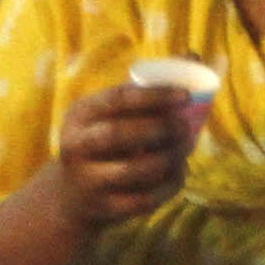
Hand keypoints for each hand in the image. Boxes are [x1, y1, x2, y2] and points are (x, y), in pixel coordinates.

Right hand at [55, 81, 202, 232]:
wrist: (72, 197)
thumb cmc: (104, 143)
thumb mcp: (111, 114)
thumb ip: (147, 89)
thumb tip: (193, 55)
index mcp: (80, 114)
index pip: (117, 99)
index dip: (154, 96)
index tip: (185, 96)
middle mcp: (76, 146)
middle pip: (120, 134)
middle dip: (161, 128)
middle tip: (188, 126)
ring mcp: (88, 180)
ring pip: (134, 170)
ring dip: (169, 158)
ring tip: (186, 149)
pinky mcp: (104, 209)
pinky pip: (143, 199)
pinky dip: (169, 186)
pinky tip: (180, 173)